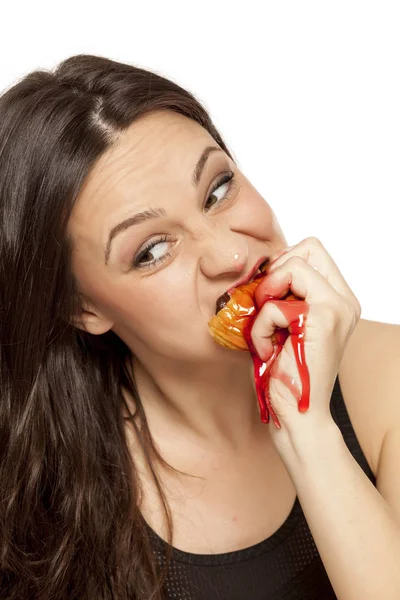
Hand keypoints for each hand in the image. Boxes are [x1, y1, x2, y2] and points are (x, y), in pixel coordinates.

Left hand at [250, 237, 360, 441]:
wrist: (296, 414)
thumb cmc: (284, 372)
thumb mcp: (285, 325)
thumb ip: (284, 294)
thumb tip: (261, 267)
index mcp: (339, 301)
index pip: (313, 250)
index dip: (282, 264)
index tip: (270, 296)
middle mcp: (344, 302)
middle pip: (308, 246)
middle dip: (276, 272)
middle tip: (267, 306)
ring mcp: (337, 308)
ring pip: (292, 265)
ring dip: (266, 298)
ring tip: (267, 330)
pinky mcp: (322, 320)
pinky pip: (274, 304)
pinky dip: (260, 327)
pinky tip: (267, 351)